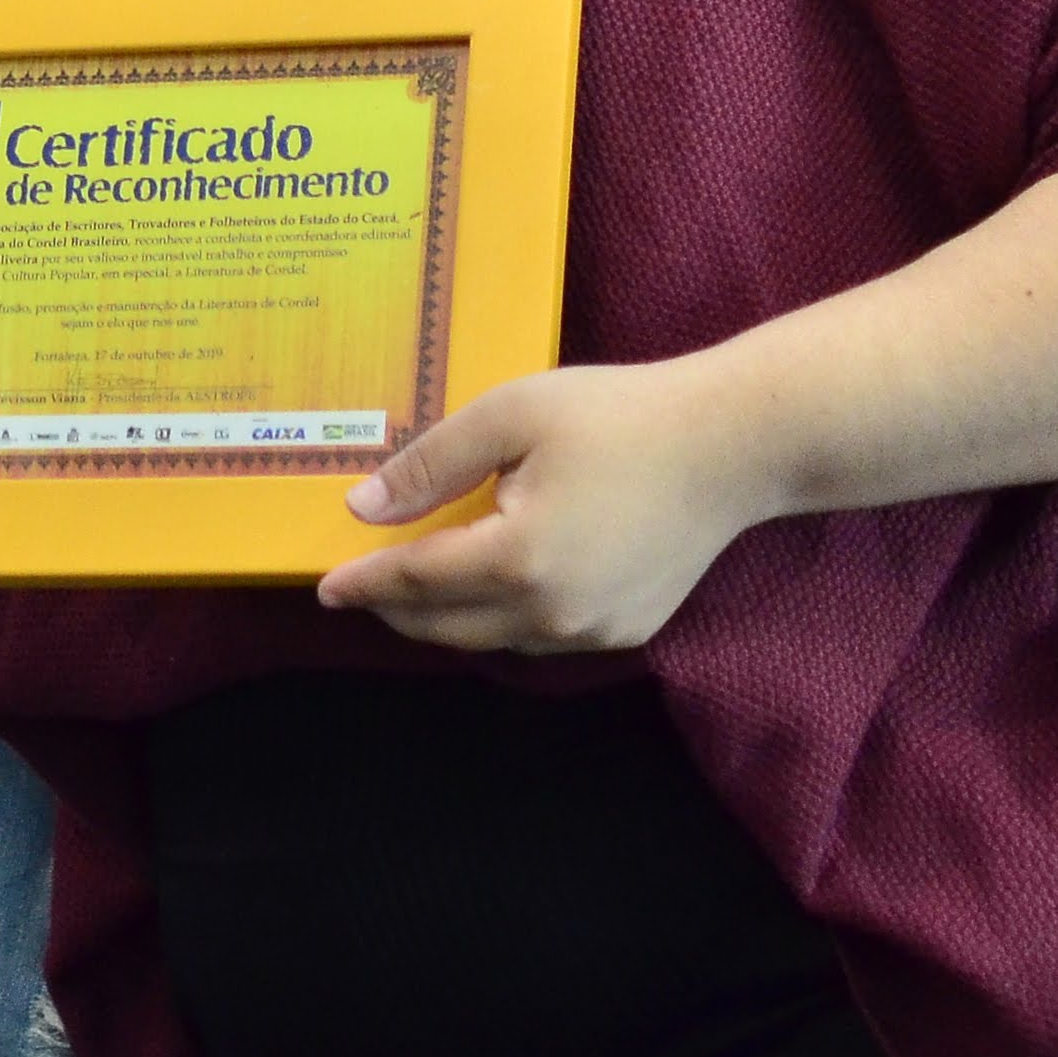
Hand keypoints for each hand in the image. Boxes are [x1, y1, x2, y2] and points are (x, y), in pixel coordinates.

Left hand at [312, 362, 770, 653]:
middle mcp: (555, 612)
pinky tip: (488, 586)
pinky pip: (540, 638)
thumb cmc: (618, 416)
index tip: (325, 587)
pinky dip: (500, 620)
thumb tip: (364, 508)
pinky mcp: (627, 630)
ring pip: (494, 640)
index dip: (365, 584)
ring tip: (416, 585)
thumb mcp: (510, 417)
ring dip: (448, 619)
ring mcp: (595, 631)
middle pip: (448, 627)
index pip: (417, 582)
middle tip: (360, 588)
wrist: (733, 446)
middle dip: (396, 610)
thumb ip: (430, 466)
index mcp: (519, 559)